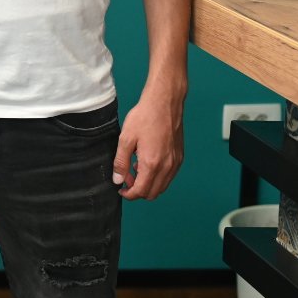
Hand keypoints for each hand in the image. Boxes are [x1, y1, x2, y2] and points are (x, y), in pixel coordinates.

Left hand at [112, 85, 184, 199]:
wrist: (164, 102)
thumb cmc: (145, 117)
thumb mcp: (126, 139)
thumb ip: (121, 162)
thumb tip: (118, 180)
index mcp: (152, 163)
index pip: (141, 191)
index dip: (129, 194)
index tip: (121, 190)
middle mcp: (167, 166)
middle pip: (153, 193)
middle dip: (138, 191)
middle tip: (127, 179)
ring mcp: (175, 162)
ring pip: (162, 186)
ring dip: (148, 184)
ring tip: (135, 168)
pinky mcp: (179, 157)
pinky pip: (169, 176)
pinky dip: (158, 176)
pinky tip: (147, 162)